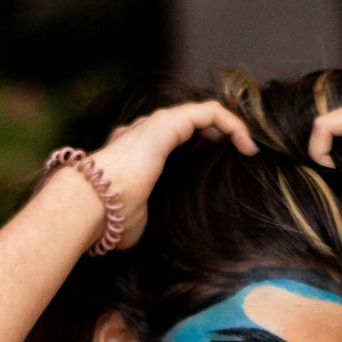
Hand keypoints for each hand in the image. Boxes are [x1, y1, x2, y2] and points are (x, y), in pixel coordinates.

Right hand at [89, 101, 258, 247]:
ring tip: (249, 149)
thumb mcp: (139, 217)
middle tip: (241, 156)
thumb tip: (146, 229)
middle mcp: (144, 132)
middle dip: (219, 135)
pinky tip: (247, 145)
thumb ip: (149, 214)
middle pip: (191, 122)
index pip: (174, 140)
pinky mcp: (168, 123)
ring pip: (202, 113)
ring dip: (230, 128)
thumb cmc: (110, 217)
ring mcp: (155, 124)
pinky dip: (232, 125)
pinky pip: (210, 113)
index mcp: (136, 152)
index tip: (223, 168)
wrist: (92, 204)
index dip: (201, 148)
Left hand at [308, 92, 341, 201]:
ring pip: (321, 124)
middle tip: (325, 173)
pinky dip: (320, 149)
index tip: (320, 173)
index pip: (327, 124)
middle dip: (315, 149)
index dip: (315, 149)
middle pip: (322, 123)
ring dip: (318, 152)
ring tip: (332, 173)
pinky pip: (325, 126)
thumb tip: (311, 164)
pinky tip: (332, 167)